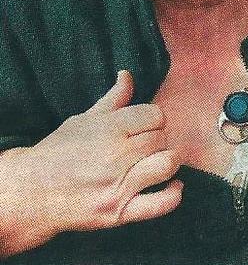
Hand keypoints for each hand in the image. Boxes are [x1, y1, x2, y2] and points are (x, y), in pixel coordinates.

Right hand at [0, 71, 182, 255]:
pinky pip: (161, 204)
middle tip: (147, 145)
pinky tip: (172, 185)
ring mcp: (119, 185)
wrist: (33, 192)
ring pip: (167, 164)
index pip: (155, 115)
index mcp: (109, 128)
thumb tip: (128, 75)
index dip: (153, 119)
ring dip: (168, 161)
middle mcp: (116, 155)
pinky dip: (173, 194)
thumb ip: (113, 98)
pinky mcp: (120, 212)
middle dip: (158, 139)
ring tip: (159, 161)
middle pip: (162, 138)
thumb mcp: (84, 118)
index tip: (145, 126)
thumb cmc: (59, 152)